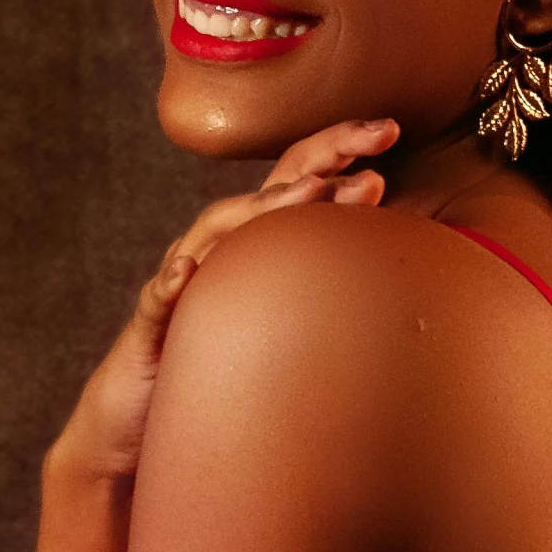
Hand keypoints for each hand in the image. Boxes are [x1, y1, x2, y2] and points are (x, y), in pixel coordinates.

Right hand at [42, 116, 398, 495]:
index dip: (340, 152)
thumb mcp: (290, 331)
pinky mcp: (150, 326)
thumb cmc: (226, 371)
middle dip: (320, 160)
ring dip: (261, 210)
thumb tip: (409, 295)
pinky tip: (187, 272)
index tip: (392, 130)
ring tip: (308, 191)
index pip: (300, 183)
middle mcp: (220, 251)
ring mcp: (182, 282)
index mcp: (256, 247)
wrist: (143, 421)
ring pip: (217, 231)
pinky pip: (157, 299)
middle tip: (372, 139)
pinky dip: (171, 282)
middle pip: (268, 192)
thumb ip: (336, 305)